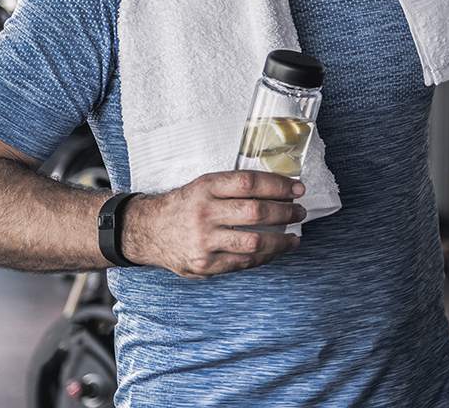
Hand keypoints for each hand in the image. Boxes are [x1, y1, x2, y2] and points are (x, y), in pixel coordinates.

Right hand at [121, 170, 306, 278]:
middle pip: (256, 212)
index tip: (297, 188)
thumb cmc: (185, 205)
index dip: (279, 185)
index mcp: (205, 187)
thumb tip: (281, 188)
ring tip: (294, 237)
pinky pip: (244, 262)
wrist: (148, 230)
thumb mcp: (204, 185)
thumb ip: (235, 186)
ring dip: (281, 240)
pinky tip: (274, 250)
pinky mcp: (204, 265)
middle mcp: (203, 213)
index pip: (250, 183)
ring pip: (254, 242)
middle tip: (299, 211)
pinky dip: (265, 256)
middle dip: (286, 212)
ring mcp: (203, 241)